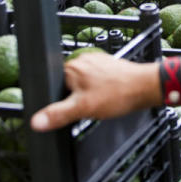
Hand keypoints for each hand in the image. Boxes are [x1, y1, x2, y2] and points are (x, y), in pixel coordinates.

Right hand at [30, 53, 159, 131]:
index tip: (73, 109)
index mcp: (71, 67)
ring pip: (83, 84)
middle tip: (90, 107)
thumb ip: (58, 114)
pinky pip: (96, 81)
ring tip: (102, 102)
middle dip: (76, 99)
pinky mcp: (108, 66)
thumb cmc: (117, 94)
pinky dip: (100, 91)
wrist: (145, 87)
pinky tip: (108, 98)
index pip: (54, 86)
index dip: (62, 102)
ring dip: (89, 96)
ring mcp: (96, 61)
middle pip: (69, 85)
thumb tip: (35, 121)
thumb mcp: (82, 108)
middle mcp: (82, 60)